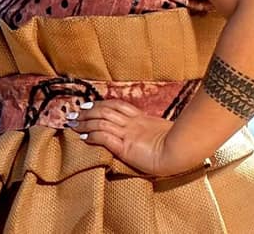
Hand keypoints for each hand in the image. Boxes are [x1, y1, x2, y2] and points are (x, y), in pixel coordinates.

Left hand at [68, 100, 203, 176]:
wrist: (181, 150)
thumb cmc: (179, 144)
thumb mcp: (166, 133)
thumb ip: (155, 132)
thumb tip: (154, 135)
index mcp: (142, 119)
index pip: (117, 106)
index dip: (101, 104)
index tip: (89, 105)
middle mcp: (132, 123)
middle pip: (105, 110)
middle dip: (87, 111)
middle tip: (73, 113)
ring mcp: (128, 133)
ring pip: (101, 121)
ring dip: (84, 122)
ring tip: (72, 124)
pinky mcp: (125, 146)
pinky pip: (104, 137)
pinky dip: (91, 135)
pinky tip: (82, 137)